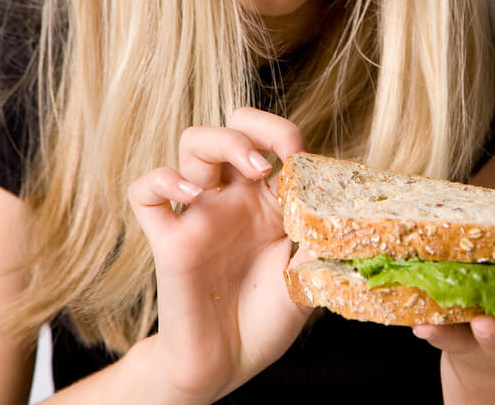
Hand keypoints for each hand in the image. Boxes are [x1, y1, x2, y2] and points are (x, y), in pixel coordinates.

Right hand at [127, 107, 311, 402]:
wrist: (227, 366)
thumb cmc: (267, 321)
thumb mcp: (309, 280)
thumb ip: (323, 244)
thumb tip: (349, 216)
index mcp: (270, 202)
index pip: (275, 141)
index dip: (289, 137)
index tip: (304, 159)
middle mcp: (235, 199)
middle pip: (233, 128)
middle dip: (254, 127)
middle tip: (271, 163)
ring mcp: (200, 214)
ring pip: (194, 143)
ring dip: (222, 142)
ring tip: (250, 171)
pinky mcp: (168, 239)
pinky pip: (145, 192)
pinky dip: (162, 180)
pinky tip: (189, 193)